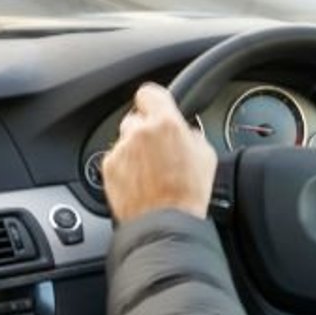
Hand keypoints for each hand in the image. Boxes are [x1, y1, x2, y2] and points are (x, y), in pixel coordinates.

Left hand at [102, 84, 218, 222]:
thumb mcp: (206, 156)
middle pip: (136, 118)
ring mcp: (121, 150)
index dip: (154, 101)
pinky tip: (142, 183)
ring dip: (136, 150)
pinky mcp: (109, 168)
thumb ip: (191, 135)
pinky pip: (117, 159)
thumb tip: (185, 133)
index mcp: (165, 123)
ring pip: (126, 140)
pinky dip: (126, 167)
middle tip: (160, 149)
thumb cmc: (188, 194)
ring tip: (152, 172)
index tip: (157, 108)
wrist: (165, 222)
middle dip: (146, 130)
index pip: (149, 93)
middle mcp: (139, 132)